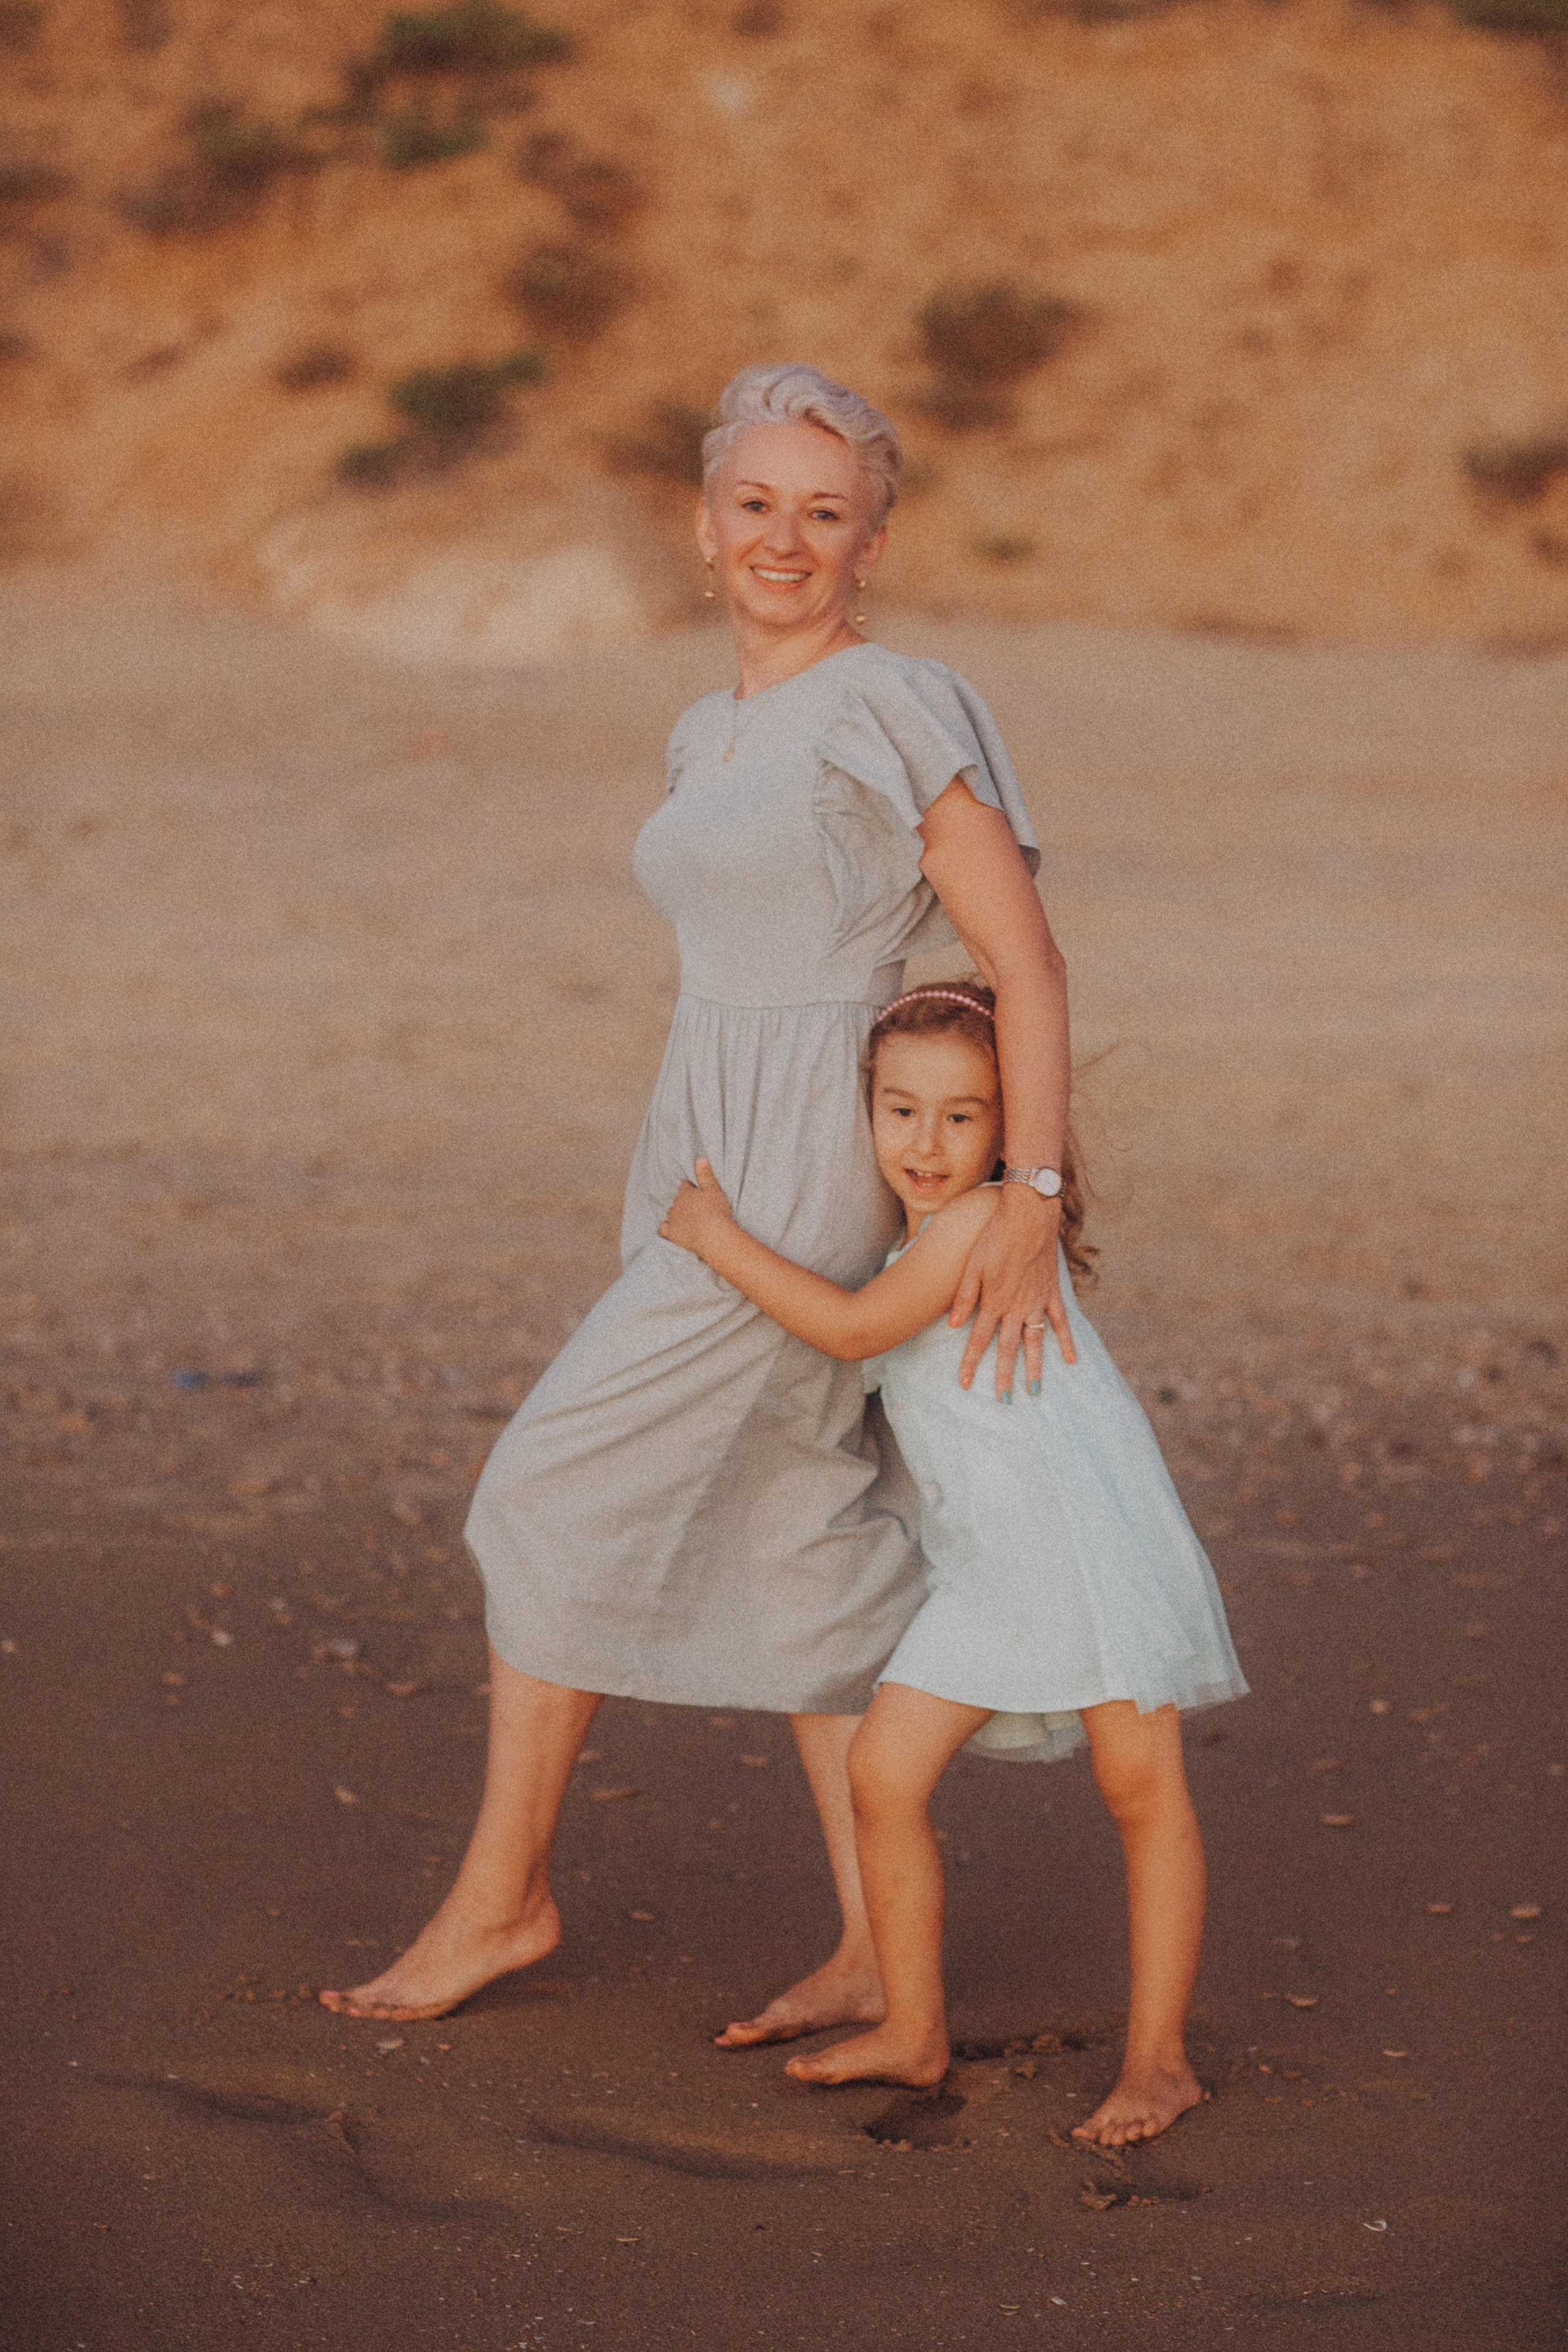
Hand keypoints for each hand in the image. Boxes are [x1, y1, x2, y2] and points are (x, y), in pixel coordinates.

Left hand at [658, 1157, 734, 1258]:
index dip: (692, 1190)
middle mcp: (676, 1204)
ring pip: (671, 1212)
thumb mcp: (714, 1190)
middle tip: (698, 1208)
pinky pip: (663, 1228)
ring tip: (689, 1219)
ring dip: (677, 1214)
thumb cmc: (716, 1212)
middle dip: (685, 1202)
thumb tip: (700, 1158)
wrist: (713, 1236)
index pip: (685, 1186)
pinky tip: (672, 1229)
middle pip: (678, 1200)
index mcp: (686, 1192)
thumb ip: (705, 1174)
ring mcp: (673, 1219)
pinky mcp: (672, 1233)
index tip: (699, 1195)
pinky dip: (666, 1228)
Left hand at [950, 1185, 1074, 1397]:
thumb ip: (963, 1297)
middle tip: (1002, 1401)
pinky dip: (1067, 1342)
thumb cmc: (995, 1237)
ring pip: (1034, 1343)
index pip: (978, 1340)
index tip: (963, 1384)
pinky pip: (1061, 1323)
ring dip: (1034, 1368)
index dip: (969, 1363)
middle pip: (1007, 1349)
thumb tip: (952, 1325)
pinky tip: (1071, 1361)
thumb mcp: (972, 1266)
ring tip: (1033, 1392)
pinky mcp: (1052, 1294)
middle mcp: (1016, 1308)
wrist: (1028, 1217)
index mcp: (993, 1302)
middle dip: (1003, 1377)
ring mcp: (1037, 1303)